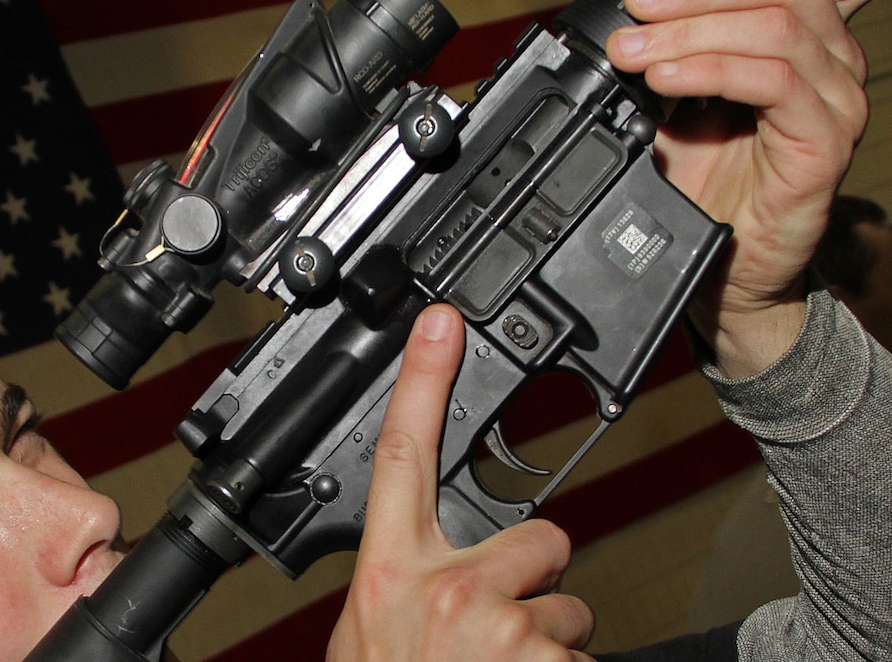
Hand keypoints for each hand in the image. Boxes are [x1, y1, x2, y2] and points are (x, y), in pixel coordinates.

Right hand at [327, 305, 594, 661]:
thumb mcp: (366, 634)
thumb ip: (395, 585)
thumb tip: (416, 563)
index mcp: (390, 573)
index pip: (404, 454)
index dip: (424, 379)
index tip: (442, 321)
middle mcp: (449, 590)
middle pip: (539, 535)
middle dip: (536, 576)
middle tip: (498, 627)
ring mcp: (506, 630)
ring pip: (568, 610)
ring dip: (547, 645)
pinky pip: (581, 661)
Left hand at [604, 0, 870, 375]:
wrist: (731, 269)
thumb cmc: (710, 188)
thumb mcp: (676, 109)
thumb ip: (664, 60)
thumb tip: (620, 20)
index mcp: (797, 42)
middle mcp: (827, 62)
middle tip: (634, 7)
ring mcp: (832, 101)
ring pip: (775, 28)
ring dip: (691, 33)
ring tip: (633, 52)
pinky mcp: (823, 143)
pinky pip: (775, 84)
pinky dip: (712, 72)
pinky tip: (666, 81)